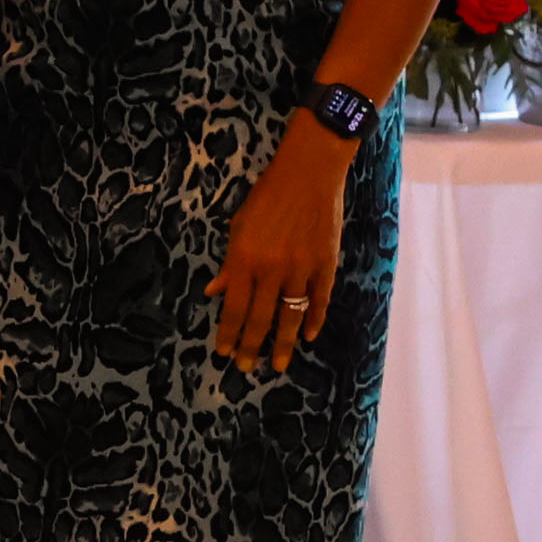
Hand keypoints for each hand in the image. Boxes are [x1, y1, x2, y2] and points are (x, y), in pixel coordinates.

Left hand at [207, 125, 354, 374]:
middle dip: (252, 346)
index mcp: (244, 259)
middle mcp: (272, 269)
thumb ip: (229, 264)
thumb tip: (214, 292)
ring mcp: (302, 268)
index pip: (234, 307)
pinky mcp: (326, 263)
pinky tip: (307, 335)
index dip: (229, 333)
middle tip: (246, 368)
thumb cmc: (268, 196)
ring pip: (291, 315)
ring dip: (283, 343)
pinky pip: (320, 299)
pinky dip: (314, 319)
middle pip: (260, 317)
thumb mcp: (238, 227)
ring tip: (277, 364)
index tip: (224, 352)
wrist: (310, 173)